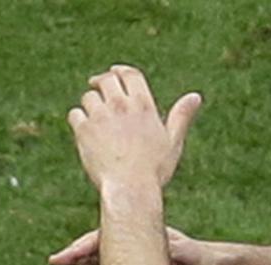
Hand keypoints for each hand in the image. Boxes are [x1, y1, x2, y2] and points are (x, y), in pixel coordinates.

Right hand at [48, 226, 212, 264]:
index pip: (104, 237)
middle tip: (55, 262)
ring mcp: (129, 254)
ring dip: (80, 264)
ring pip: (97, 257)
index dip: (84, 247)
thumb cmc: (195, 255)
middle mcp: (130, 240)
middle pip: (96, 245)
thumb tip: (154, 253)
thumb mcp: (181, 252)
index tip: (67, 256)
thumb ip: (165, 252)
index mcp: (137, 231)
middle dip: (76, 253)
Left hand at [66, 64, 201, 190]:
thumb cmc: (154, 169)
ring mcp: (100, 116)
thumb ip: (181, 116)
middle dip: (101, 82)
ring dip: (91, 104)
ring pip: (89, 97)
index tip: (114, 72)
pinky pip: (75, 115)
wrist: (130, 188)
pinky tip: (85, 132)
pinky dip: (78, 120)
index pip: (130, 74)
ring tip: (96, 118)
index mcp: (143, 106)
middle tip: (97, 87)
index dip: (120, 70)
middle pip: (106, 80)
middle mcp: (120, 106)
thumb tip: (196, 97)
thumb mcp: (173, 141)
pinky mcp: (83, 130)